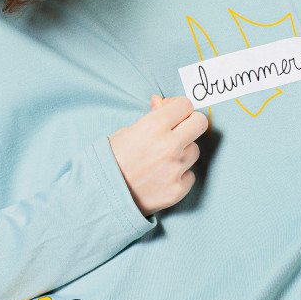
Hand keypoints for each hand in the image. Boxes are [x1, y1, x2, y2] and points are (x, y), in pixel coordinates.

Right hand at [107, 95, 209, 217]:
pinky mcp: (178, 190)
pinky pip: (190, 176)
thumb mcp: (125, 132)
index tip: (173, 114)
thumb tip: (161, 104)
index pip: (186, 105)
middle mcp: (169, 145)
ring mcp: (175, 169)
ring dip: (183, 152)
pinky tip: (163, 177)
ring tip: (162, 160)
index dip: (178, 108)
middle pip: (200, 123)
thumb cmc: (109, 162)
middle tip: (178, 131)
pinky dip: (180, 176)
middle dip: (190, 124)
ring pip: (195, 151)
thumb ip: (150, 118)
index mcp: (154, 126)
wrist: (100, 196)